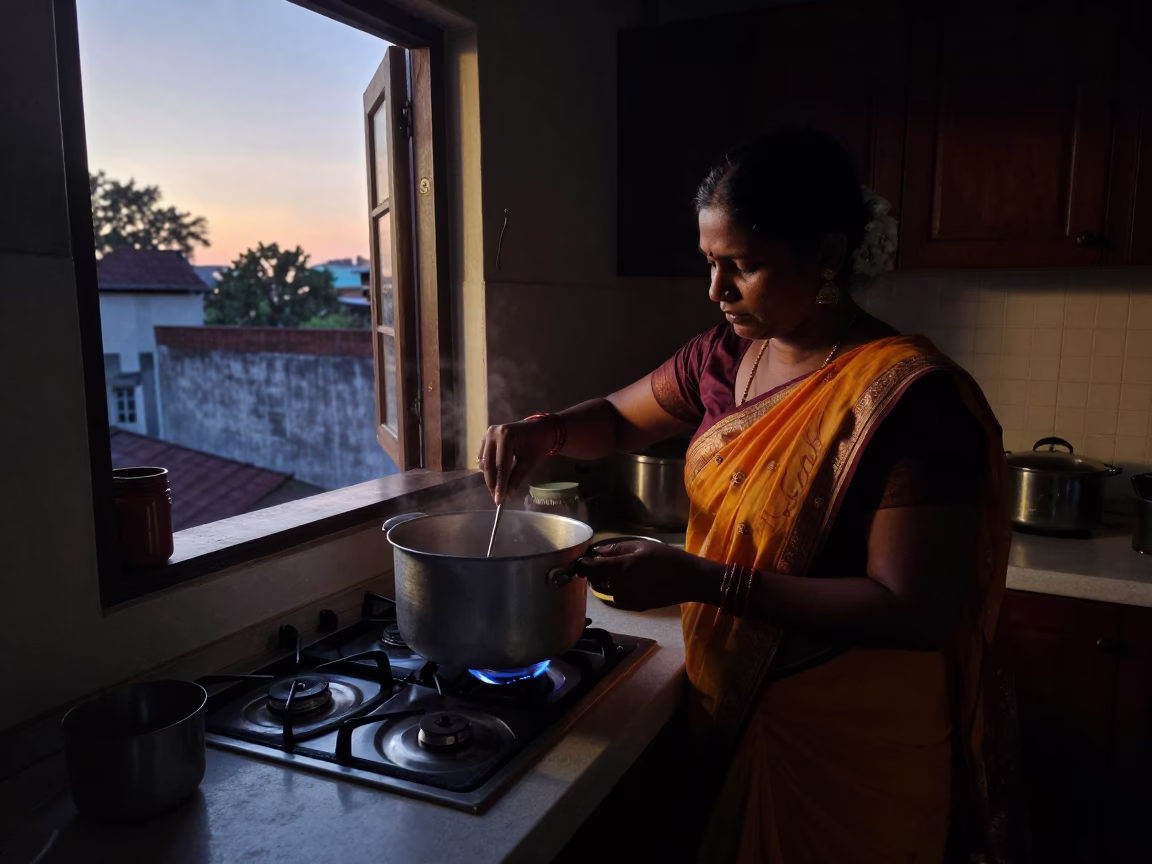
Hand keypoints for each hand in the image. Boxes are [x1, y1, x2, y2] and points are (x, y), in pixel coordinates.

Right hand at [476, 420, 552, 503]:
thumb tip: (508, 495)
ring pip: (484, 463)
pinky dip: (487, 468)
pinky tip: (495, 476)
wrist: (538, 429)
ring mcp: (487, 434)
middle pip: (489, 465)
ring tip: (498, 489)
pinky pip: (482, 457)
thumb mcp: (529, 462)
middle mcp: (493, 433)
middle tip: (497, 499)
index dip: (500, 485)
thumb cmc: (536, 445)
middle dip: (493, 484)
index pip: (501, 466)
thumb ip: (517, 478)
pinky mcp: (485, 438)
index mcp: (506, 436)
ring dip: (490, 477)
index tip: (500, 501)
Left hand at [575, 541, 712, 611]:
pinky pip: (619, 597)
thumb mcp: (642, 547)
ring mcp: (627, 599)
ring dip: (608, 582)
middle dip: (596, 573)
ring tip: (624, 572)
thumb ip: (616, 549)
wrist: (689, 580)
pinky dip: (620, 589)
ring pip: (607, 590)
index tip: (582, 561)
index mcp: (620, 568)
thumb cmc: (667, 558)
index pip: (589, 569)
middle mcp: (619, 586)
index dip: (581, 565)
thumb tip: (597, 551)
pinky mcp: (635, 606)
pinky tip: (635, 582)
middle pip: (596, 581)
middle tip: (606, 563)